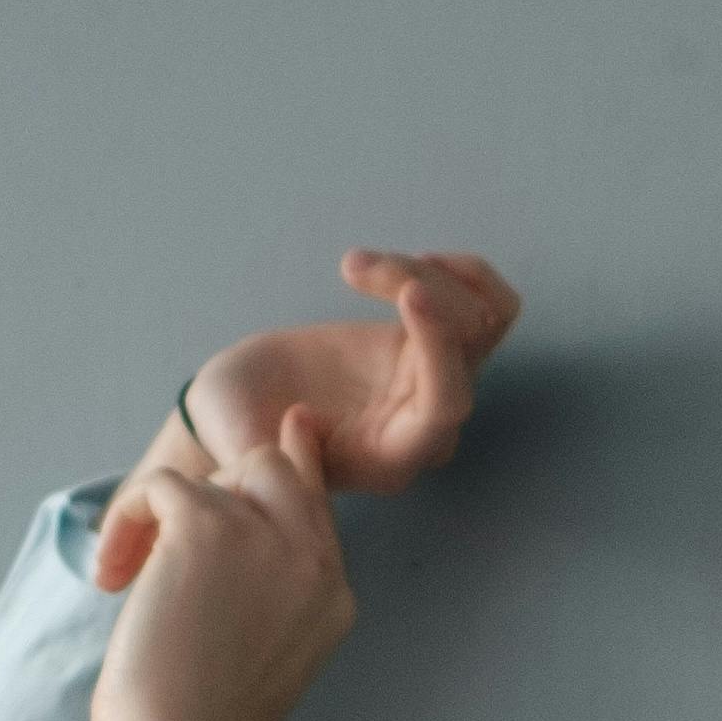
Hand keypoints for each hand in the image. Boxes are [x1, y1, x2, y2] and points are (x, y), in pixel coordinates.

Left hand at [89, 413, 355, 720]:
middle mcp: (314, 560)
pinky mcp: (209, 527)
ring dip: (164, 515)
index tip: (293, 430)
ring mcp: (266, 538)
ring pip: (216, 474)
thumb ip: (271, 592)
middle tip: (168, 527)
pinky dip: (127, 519)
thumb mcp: (263, 656)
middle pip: (273, 469)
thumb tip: (233, 531)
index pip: (318, 503)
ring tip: (130, 575)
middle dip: (219, 485)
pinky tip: (113, 573)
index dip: (297, 463)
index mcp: (334, 597)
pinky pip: (161, 487)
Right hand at [149, 251, 521, 508]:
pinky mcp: (429, 344)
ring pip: (482, 317)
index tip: (409, 292)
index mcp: (389, 459)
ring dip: (426, 272)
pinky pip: (486, 306)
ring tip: (355, 263)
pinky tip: (405, 262)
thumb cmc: (235, 430)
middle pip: (468, 350)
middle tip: (352, 264)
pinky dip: (461, 273)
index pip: (444, 408)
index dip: (439, 348)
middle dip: (418, 289)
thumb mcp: (239, 445)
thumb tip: (301, 427)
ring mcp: (433, 381)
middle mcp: (424, 425)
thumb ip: (267, 454)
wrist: (241, 407)